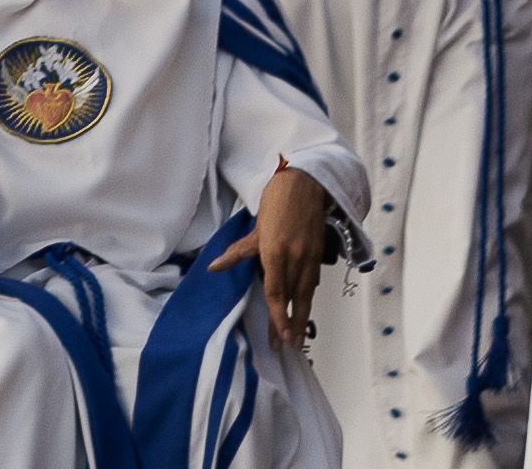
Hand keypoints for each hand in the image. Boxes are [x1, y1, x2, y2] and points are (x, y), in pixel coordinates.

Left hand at [213, 160, 332, 344]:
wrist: (306, 185)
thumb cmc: (275, 203)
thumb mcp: (255, 228)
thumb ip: (238, 252)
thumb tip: (213, 267)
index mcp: (275, 252)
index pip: (276, 292)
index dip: (278, 316)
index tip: (278, 336)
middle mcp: (295, 258)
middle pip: (293, 299)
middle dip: (290, 325)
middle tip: (286, 347)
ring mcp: (309, 257)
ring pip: (306, 293)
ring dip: (301, 317)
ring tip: (296, 337)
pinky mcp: (319, 254)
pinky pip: (312, 281)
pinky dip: (307, 297)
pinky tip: (303, 309)